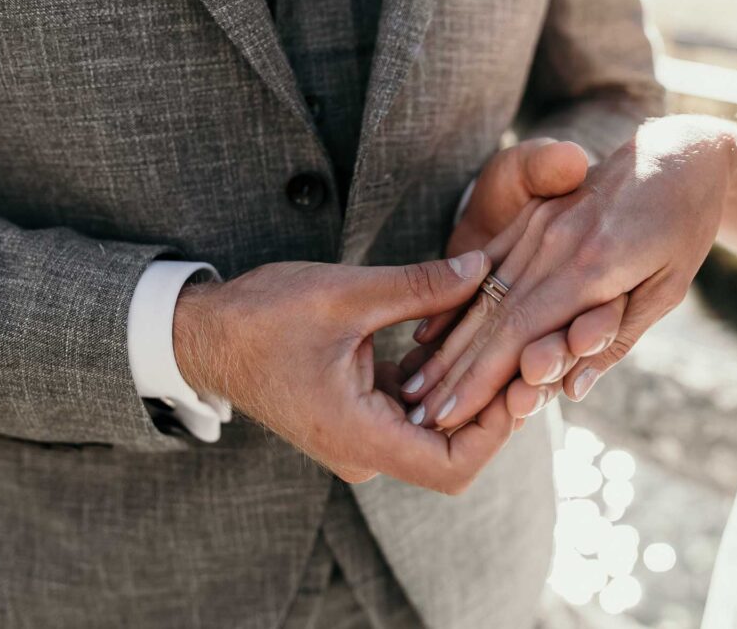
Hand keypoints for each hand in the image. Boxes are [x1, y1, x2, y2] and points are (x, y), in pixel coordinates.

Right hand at [172, 250, 512, 494]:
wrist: (206, 334)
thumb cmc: (261, 318)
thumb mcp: (345, 294)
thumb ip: (421, 286)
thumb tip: (484, 269)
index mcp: (359, 437)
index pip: (453, 466)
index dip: (498, 432)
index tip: (522, 382)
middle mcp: (365, 451)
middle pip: (454, 449)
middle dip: (495, 407)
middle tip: (530, 354)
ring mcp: (363, 438)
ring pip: (439, 431)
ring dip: (474, 392)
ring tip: (511, 342)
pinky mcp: (361, 418)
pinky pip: (416, 412)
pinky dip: (444, 381)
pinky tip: (469, 339)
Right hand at [400, 116, 736, 425]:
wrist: (678, 153)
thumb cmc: (683, 229)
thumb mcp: (668, 290)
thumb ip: (615, 338)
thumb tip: (571, 388)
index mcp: (592, 265)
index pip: (521, 333)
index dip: (481, 379)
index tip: (448, 417)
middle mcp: (554, 243)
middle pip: (491, 318)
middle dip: (452, 373)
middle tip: (418, 415)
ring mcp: (539, 225)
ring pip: (481, 294)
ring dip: (446, 344)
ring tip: (415, 384)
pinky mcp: (532, 215)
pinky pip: (485, 264)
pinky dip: (455, 303)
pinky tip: (428, 332)